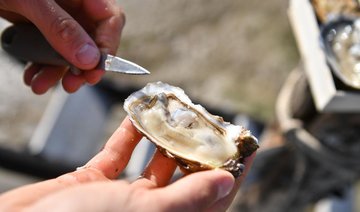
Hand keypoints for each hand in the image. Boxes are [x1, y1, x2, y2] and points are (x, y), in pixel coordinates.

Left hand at [0, 0, 124, 93]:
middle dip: (82, 66)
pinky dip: (42, 67)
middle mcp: (74, 6)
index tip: (95, 69)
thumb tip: (89, 59)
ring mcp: (59, 19)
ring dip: (57, 72)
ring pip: (71, 51)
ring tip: (40, 85)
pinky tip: (32, 76)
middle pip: (93, 40)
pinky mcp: (42, 29)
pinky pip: (50, 52)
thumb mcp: (32, 1)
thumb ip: (61, 28)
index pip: (110, 20)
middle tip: (73, 84)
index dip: (107, 46)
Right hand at [0, 117, 254, 210]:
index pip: (212, 199)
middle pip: (184, 176)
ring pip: (152, 162)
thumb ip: (186, 199)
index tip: (246, 145)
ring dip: (162, 136)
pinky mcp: (95, 184)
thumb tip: (227, 184)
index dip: (232, 172)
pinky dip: (128, 134)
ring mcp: (121, 199)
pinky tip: (136, 114)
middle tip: (206, 120)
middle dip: (196, 147)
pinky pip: (118, 154)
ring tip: (173, 111)